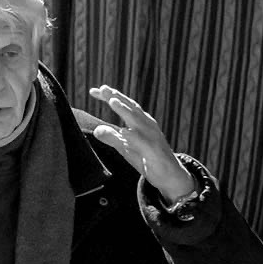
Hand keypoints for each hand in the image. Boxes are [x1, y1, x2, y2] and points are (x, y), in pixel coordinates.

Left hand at [89, 85, 193, 202]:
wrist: (170, 174)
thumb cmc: (146, 157)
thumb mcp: (125, 147)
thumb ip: (112, 137)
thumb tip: (97, 130)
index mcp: (140, 121)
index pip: (124, 105)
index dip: (110, 96)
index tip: (93, 91)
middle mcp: (147, 124)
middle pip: (130, 107)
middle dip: (117, 97)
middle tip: (103, 89)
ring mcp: (152, 136)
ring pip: (137, 120)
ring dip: (125, 110)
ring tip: (112, 101)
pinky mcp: (155, 151)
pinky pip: (144, 142)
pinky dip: (135, 135)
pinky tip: (124, 131)